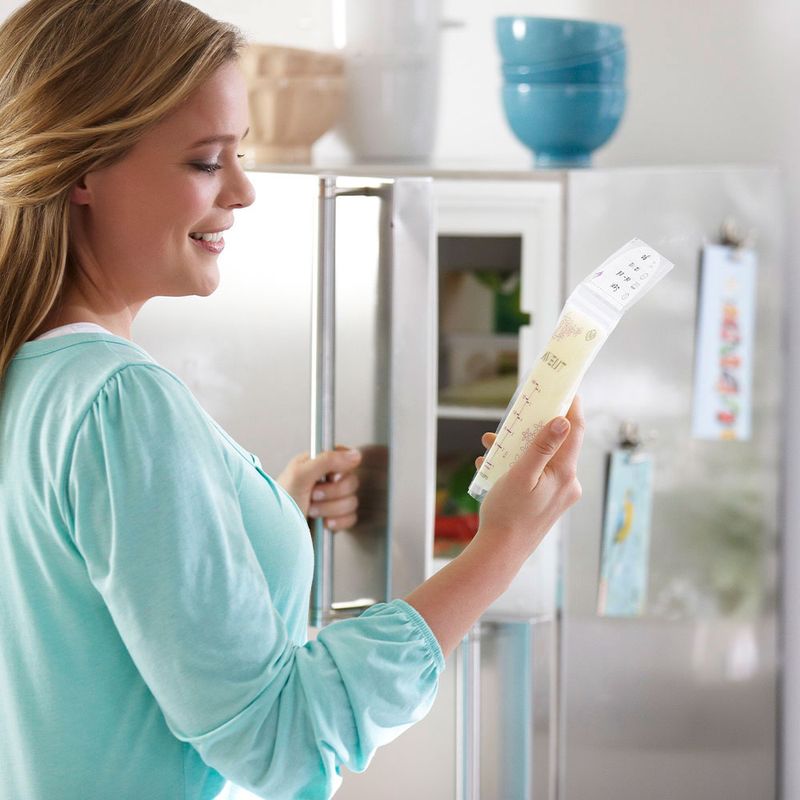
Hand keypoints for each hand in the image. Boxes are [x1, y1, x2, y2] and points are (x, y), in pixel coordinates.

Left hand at [277, 445, 361, 529]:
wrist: (275, 536)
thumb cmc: (279, 505)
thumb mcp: (300, 476)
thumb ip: (327, 460)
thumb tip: (354, 455)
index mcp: (315, 464)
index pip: (344, 457)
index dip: (342, 468)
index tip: (331, 477)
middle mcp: (325, 481)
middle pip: (351, 481)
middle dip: (332, 493)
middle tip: (313, 496)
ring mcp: (331, 501)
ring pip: (351, 501)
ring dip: (331, 509)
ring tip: (312, 511)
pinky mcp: (335, 519)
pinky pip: (351, 518)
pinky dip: (337, 522)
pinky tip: (322, 523)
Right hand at [474, 396, 584, 563]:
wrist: (500, 553)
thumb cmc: (507, 514)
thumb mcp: (520, 474)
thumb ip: (542, 447)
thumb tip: (564, 421)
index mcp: (564, 474)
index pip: (575, 431)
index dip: (572, 407)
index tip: (568, 388)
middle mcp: (567, 484)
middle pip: (557, 443)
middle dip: (534, 428)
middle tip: (518, 416)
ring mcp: (559, 495)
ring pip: (543, 459)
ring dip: (520, 448)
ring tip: (492, 446)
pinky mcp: (548, 502)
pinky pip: (537, 474)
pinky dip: (518, 466)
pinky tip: (493, 467)